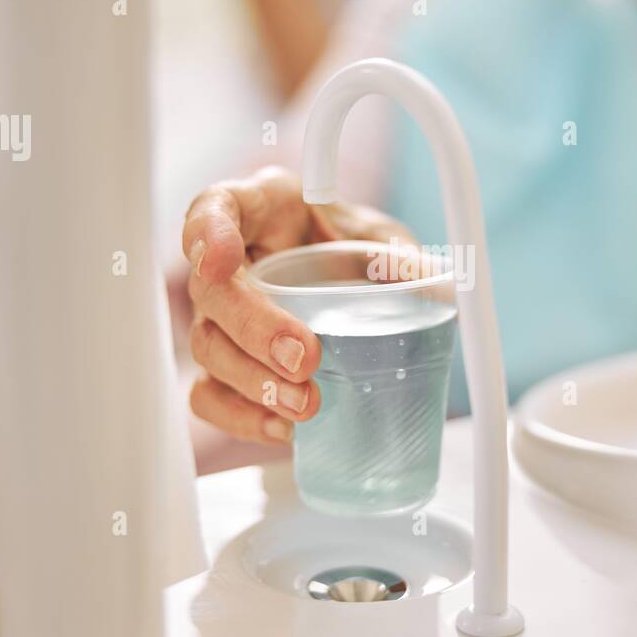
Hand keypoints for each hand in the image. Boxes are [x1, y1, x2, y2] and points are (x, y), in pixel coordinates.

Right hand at [182, 166, 414, 443]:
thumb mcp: (380, 239)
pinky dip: (242, 418)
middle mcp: (230, 263)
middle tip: (303, 357)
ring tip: (305, 403)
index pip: (215, 208)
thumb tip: (428, 284)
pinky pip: (211, 396)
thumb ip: (397, 256)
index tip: (221, 260)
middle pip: (211, 292)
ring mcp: (220, 317)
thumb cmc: (352, 250)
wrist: (350, 287)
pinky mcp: (225, 365)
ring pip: (208, 348)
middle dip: (253, 329)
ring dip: (253, 383)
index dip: (208, 233)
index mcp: (261, 210)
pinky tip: (282, 428)